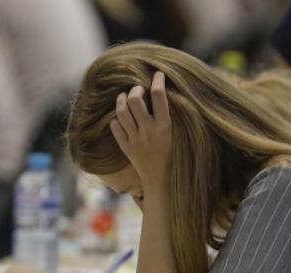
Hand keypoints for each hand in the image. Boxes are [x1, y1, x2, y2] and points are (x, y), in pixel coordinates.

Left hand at [110, 71, 171, 190]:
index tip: (157, 74)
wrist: (161, 180)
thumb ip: (166, 116)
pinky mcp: (126, 147)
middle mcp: (148, 131)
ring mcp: (135, 139)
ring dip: (121, 100)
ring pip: (121, 112)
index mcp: (164, 126)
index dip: (157, 81)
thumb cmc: (173, 156)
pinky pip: (115, 127)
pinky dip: (116, 120)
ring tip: (125, 98)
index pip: (159, 96)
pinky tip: (121, 118)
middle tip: (137, 90)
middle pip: (134, 100)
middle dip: (135, 90)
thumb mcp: (175, 134)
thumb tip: (159, 94)